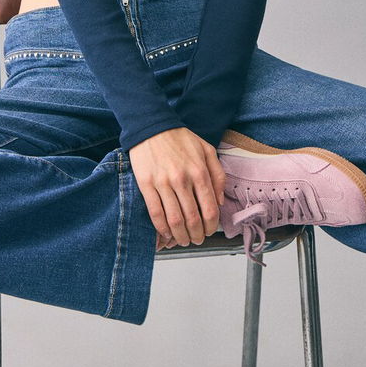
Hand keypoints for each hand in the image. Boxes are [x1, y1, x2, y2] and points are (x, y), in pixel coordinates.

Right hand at [129, 127, 225, 247]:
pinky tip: (166, 233)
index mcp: (199, 172)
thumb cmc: (179, 138)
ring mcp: (163, 183)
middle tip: (197, 240)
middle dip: (196, 235)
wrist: (151, 126)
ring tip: (183, 240)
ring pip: (174, 220)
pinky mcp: (146, 184)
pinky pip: (155, 212)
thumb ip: (218, 175)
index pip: (209, 209)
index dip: (211, 226)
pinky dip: (161, 228)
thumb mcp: (206, 150)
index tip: (210, 231)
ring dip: (180, 236)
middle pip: (192, 219)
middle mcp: (182, 179)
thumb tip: (219, 201)